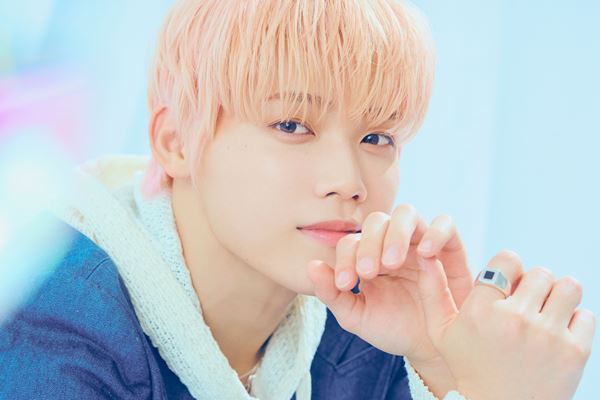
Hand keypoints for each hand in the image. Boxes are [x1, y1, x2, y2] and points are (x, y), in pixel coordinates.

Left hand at [306, 204, 472, 365]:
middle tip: (368, 272)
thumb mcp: (358, 317)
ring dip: (396, 233)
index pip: (351, 242)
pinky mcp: (450, 247)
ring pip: (407, 213)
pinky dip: (435, 231)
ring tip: (393, 262)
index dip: (344, 258)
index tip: (345, 284)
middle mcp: (393, 243)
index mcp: (368, 256)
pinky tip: (426, 254)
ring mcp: (421, 241)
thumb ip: (332, 293)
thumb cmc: (393, 328)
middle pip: (377, 221)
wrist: (432, 348)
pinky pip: (445, 223)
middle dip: (369, 244)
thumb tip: (311, 266)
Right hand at [416, 250, 595, 399]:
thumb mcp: (441, 332)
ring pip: (568, 286)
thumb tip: (425, 253)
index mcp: (481, 311)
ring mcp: (547, 336)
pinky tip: (556, 337)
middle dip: (533, 285)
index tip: (506, 286)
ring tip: (544, 314)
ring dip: (557, 297)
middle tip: (525, 305)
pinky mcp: (574, 352)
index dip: (509, 269)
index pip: (508, 259)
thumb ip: (432, 290)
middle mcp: (515, 320)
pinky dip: (574, 322)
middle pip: (540, 272)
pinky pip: (586, 315)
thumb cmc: (468, 367)